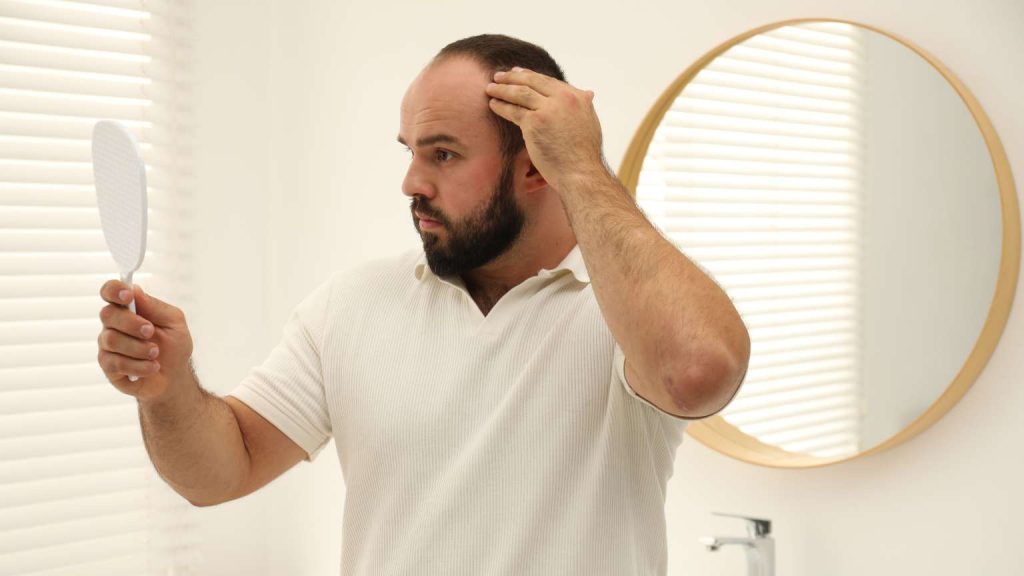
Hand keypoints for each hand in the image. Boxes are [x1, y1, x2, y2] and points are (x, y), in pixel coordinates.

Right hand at [97, 281, 193, 401]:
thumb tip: (135, 289)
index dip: (113, 290)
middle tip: (150, 331)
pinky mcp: (108, 366)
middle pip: (107, 314)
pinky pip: (115, 363)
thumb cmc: (173, 345)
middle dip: (131, 323)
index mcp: (129, 308)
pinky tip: (152, 367)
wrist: (174, 376)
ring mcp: (108, 345)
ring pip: (111, 340)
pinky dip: (139, 366)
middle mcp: (113, 324)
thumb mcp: (174, 322)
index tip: (127, 296)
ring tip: (155, 353)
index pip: (110, 291)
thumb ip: (155, 306)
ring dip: (138, 347)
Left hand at [485, 67, 607, 189]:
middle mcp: (564, 99)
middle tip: (499, 75)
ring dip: (502, 88)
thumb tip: (588, 94)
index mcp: (579, 97)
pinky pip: (513, 110)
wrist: (581, 174)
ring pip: (520, 93)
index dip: (531, 76)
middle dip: (513, 77)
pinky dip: (501, 106)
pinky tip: (493, 104)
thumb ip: (583, 106)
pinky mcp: (534, 123)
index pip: (549, 81)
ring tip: (490, 88)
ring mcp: (548, 109)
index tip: (518, 73)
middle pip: (533, 81)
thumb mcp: (591, 122)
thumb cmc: (585, 155)